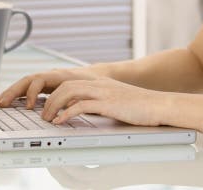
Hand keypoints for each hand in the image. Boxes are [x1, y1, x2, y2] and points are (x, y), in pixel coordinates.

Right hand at [0, 67, 101, 108]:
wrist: (97, 76)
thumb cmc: (93, 83)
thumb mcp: (87, 91)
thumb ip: (76, 99)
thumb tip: (66, 108)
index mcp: (59, 75)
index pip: (39, 80)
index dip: (32, 93)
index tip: (29, 107)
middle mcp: (50, 76)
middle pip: (27, 80)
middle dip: (13, 91)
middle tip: (1, 103)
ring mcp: (46, 80)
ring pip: (25, 84)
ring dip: (12, 92)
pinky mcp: (45, 86)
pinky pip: (28, 88)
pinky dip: (18, 94)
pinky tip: (9, 102)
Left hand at [40, 77, 170, 126]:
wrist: (159, 104)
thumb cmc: (140, 106)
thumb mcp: (115, 100)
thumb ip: (99, 102)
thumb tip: (82, 109)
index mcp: (100, 82)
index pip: (70, 81)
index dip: (55, 92)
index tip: (46, 103)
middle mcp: (100, 84)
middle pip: (65, 84)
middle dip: (50, 99)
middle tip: (43, 113)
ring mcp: (103, 92)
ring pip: (69, 91)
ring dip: (54, 105)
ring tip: (48, 118)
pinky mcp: (108, 103)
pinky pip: (81, 105)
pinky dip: (67, 113)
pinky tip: (62, 121)